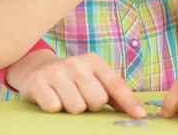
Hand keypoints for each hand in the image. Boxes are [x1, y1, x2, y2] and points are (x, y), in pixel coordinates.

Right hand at [14, 53, 146, 117]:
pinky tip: (53, 98)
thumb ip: (113, 93)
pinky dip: (55, 108)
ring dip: (73, 109)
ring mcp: (57, 72)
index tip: (140, 115)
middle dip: (92, 106)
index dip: (129, 102)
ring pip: (77, 107)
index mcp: (95, 62)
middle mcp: (77, 64)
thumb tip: (136, 111)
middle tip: (83, 99)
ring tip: (67, 98)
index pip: (116, 84)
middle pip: (97, 100)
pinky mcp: (38, 83)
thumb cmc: (73, 78)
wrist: (37, 68)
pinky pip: (54, 108)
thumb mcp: (94, 78)